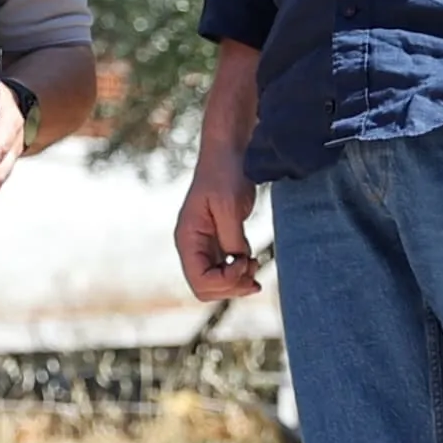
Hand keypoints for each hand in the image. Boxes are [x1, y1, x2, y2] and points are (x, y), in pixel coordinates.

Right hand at [175, 150, 263, 304]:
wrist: (229, 153)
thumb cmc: (225, 174)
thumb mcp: (229, 207)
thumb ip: (232, 238)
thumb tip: (238, 261)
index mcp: (187, 238)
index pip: (200, 281)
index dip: (225, 281)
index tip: (243, 262)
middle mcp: (192, 246)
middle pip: (206, 289)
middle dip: (231, 286)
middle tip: (253, 270)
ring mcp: (205, 245)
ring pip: (216, 283)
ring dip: (237, 282)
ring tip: (255, 265)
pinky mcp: (219, 241)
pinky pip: (225, 270)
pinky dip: (240, 272)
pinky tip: (253, 261)